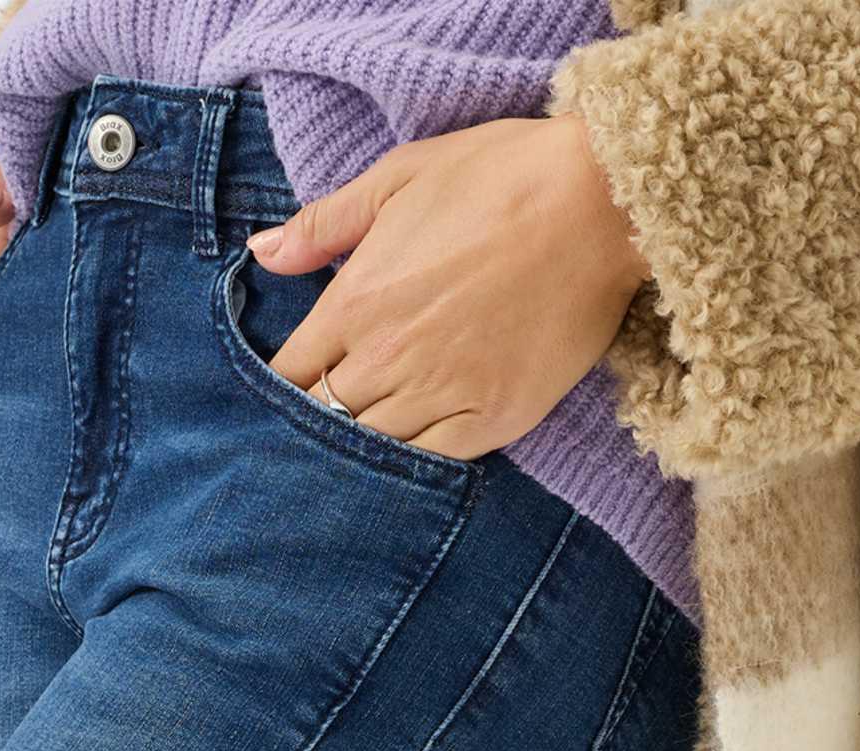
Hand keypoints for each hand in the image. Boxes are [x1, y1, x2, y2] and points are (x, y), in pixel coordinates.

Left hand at [249, 118, 648, 460]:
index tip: (290, 385)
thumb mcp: (400, 178)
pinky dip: (413, 463)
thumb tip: (261, 254)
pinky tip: (408, 453)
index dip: (281, 384)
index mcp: (356, 300)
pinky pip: (431, 463)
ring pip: (372, 449)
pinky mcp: (492, 420)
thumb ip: (325, 223)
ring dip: (359, 448)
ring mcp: (442, 395)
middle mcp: (389, 358)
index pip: (288, 371)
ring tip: (356, 446)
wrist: (598, 202)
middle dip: (314, 420)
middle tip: (317, 425)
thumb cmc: (501, 177)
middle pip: (323, 418)